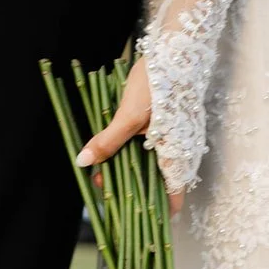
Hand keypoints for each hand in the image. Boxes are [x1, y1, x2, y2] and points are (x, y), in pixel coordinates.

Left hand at [75, 58, 184, 215]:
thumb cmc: (157, 82)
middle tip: (103, 189)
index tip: (135, 220)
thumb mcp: (127, 115)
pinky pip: (156, 150)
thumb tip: (84, 163)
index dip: (156, 215)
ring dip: (130, 171)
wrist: (177, 48)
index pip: (173, 198)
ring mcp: (181, 139)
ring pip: (155, 166)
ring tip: (102, 171)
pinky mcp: (175, 127)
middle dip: (131, 191)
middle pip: (159, 184)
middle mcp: (184, 152)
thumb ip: (108, 142)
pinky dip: (137, 154)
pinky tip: (117, 149)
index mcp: (178, 155)